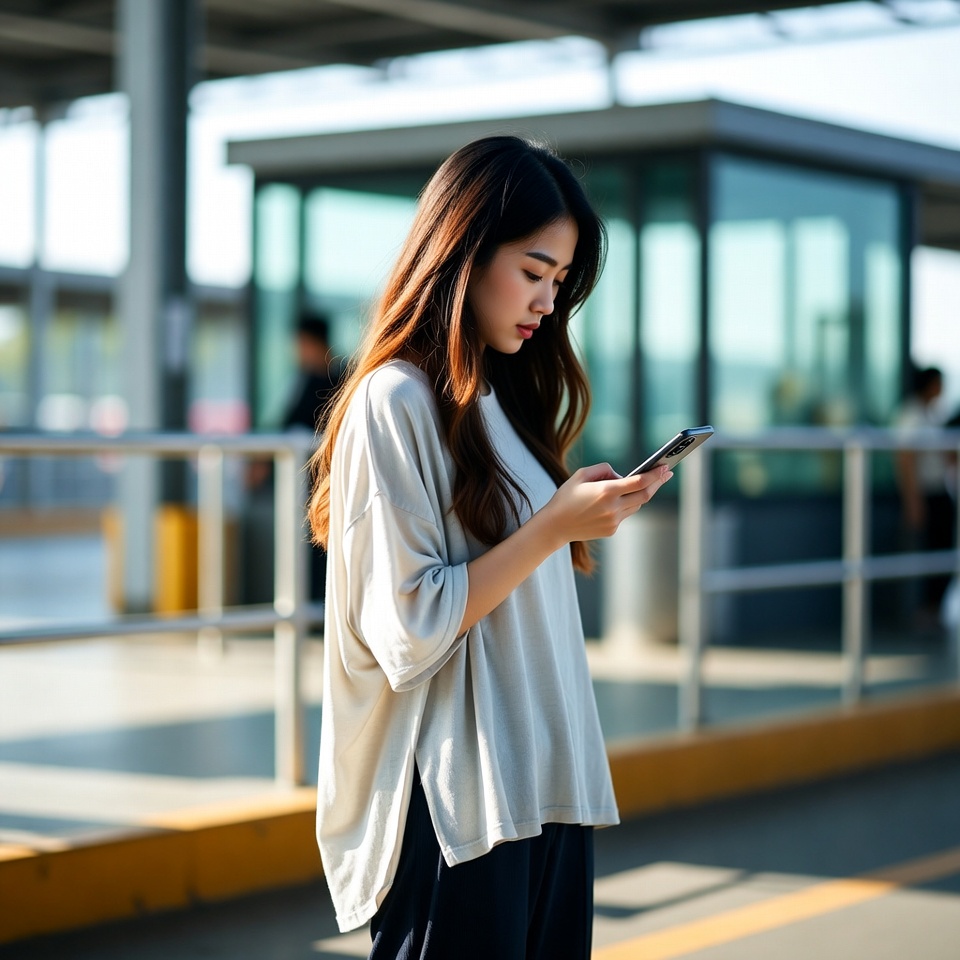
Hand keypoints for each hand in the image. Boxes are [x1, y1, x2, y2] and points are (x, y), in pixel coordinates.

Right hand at [542, 462, 672, 544]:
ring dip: (642, 494)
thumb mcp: (581, 475)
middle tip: (667, 473)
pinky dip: (626, 505)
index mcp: (606, 491)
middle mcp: (613, 507)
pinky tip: (622, 499)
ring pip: (637, 505)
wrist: (555, 526)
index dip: (655, 474)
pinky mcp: (612, 530)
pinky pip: (625, 515)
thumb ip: (603, 469)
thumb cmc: (566, 497)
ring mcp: (614, 521)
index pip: (639, 482)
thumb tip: (621, 476)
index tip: (665, 467)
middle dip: (658, 483)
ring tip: (647, 483)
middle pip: (645, 495)